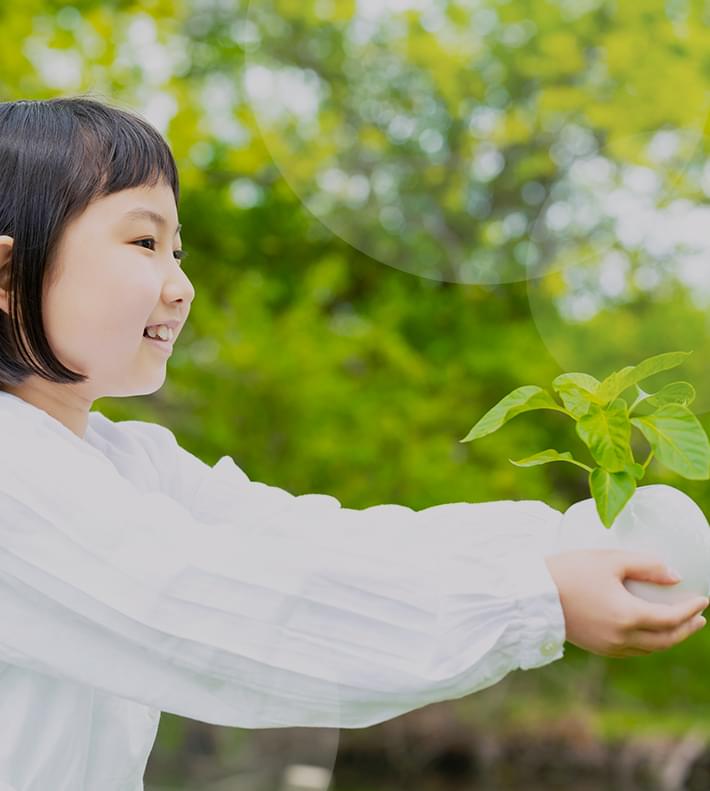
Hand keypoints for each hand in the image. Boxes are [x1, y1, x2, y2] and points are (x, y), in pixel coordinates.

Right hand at [544, 549, 708, 656]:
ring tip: (678, 626)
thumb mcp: (609, 559)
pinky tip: (647, 632)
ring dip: (668, 638)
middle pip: (665, 640)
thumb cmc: (569, 571)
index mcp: (627, 616)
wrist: (530, 595)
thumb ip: (644, 565)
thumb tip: (675, 576)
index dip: (691, 610)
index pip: (671, 619)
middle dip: (686, 629)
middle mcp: (621, 637)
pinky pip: (632, 650)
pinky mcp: (596, 647)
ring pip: (649, 649)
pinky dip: (648, 642)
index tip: (703, 599)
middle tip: (699, 618)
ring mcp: (607, 646)